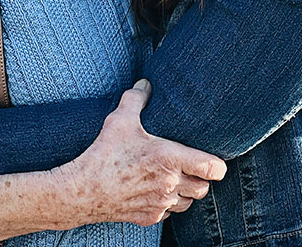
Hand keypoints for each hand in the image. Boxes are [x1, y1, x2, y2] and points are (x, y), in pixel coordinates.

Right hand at [53, 80, 226, 227]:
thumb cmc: (104, 154)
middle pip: (203, 188)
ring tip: (175, 176)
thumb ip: (136, 98)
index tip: (214, 160)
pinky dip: (168, 203)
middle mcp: (170, 185)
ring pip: (188, 202)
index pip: (212, 168)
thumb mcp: (120, 119)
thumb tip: (145, 83)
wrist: (83, 191)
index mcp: (169, 158)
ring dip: (186, 192)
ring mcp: (160, 204)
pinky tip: (155, 189)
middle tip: (191, 165)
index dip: (218, 165)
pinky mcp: (149, 218)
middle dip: (201, 178)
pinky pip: (169, 212)